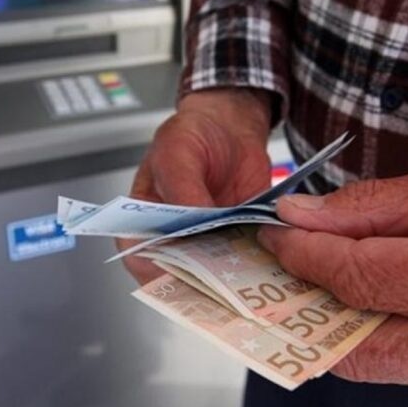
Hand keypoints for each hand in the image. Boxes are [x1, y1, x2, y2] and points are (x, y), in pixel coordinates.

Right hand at [118, 88, 272, 283]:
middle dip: (198, 279)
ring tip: (245, 273)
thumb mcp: (177, 153)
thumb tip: (194, 221)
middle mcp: (173, 239)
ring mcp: (207, 244)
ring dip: (230, 276)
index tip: (179, 273)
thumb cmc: (191, 136)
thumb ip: (182, 188)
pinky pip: (245, 260)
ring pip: (214, 274)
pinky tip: (267, 258)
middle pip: (179, 273)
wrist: (231, 127)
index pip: (140, 258)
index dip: (156, 272)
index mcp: (143, 221)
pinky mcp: (237, 241)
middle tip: (218, 277)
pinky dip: (255, 262)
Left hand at [257, 129, 407, 401]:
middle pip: (359, 344)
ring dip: (339, 317)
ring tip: (321, 267)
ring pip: (379, 360)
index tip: (275, 233)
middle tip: (283, 258)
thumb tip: (302, 218)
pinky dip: (377, 327)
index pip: (362, 281)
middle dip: (309, 300)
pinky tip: (367, 288)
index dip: (305, 255)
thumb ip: (376, 207)